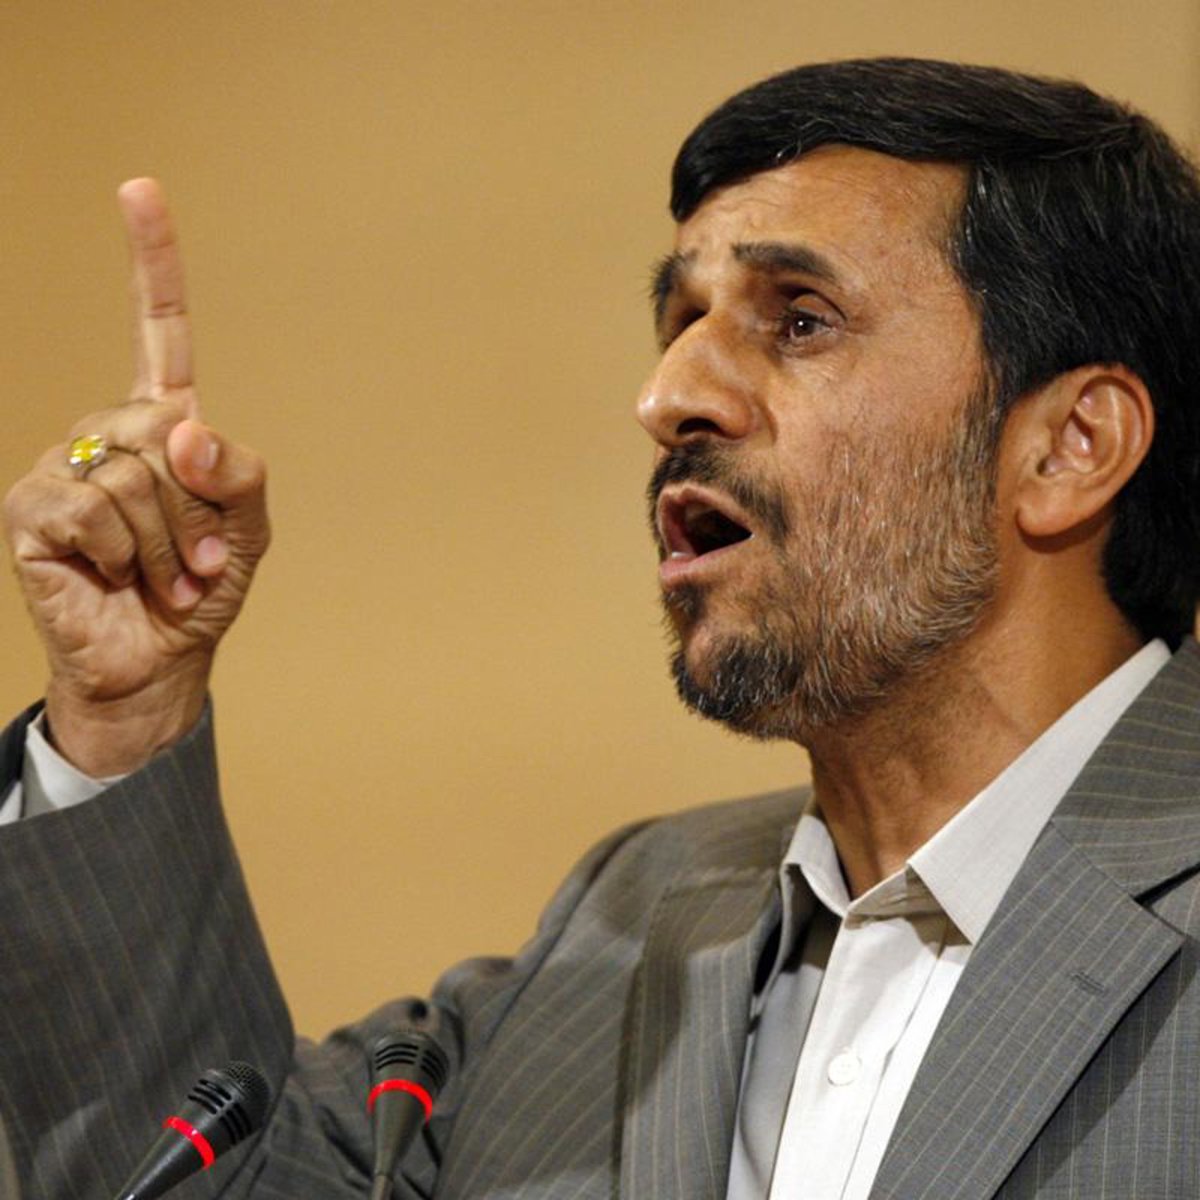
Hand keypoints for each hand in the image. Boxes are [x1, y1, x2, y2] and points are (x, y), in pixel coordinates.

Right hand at [3, 179, 268, 775]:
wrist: (159, 661)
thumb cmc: (201, 588)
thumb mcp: (248, 528)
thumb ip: (236, 470)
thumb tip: (181, 428)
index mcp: (160, 425)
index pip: (156, 331)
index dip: (151, 263)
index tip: (139, 188)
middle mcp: (105, 434)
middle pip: (165, 428)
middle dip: (200, 508)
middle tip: (202, 558)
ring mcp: (61, 467)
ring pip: (134, 473)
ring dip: (171, 541)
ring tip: (167, 575)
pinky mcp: (32, 510)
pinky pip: (95, 507)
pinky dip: (131, 554)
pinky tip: (122, 578)